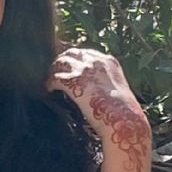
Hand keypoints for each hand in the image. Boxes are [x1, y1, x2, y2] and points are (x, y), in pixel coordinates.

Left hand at [47, 48, 150, 171]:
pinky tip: (48, 90)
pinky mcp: (74, 81)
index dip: (74, 58)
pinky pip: (55, 78)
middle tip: (55, 71)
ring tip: (51, 80)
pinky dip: (50, 84)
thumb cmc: (122, 110)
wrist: (123, 118)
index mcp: (109, 61)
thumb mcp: (116, 88)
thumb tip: (94, 87)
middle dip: (62, 61)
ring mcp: (84, 70)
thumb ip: (105, 81)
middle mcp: (96, 61)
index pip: (86, 53)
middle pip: (71, 53)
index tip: (68, 65)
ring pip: (61, 63)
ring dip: (54, 71)